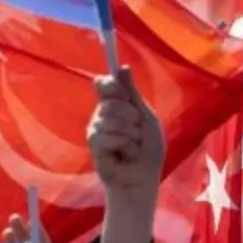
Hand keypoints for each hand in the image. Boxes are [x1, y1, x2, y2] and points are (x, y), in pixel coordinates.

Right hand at [90, 67, 163, 242]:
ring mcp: (96, 130)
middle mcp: (102, 115)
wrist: (143, 176)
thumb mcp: (145, 116)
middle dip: (132, 117)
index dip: (110, 84)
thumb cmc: (148, 148)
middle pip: (111, 102)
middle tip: (137, 132)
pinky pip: (107, 136)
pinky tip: (124, 155)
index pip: (104, 84)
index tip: (119, 91)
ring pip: (111, 119)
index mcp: (116, 105)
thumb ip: (132, 93)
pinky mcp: (94, 146)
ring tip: (132, 146)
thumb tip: (122, 67)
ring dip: (130, 134)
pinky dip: (124, 146)